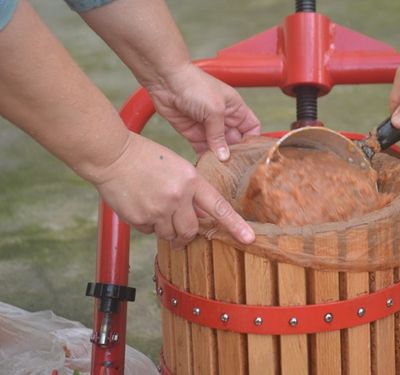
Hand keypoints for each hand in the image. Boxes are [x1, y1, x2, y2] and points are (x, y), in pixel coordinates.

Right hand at [92, 132, 254, 248]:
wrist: (112, 156)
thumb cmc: (145, 158)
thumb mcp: (177, 168)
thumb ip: (190, 192)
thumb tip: (198, 216)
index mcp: (191, 181)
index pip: (218, 207)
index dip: (235, 225)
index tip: (248, 238)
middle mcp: (178, 197)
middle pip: (190, 231)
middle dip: (187, 236)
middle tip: (181, 236)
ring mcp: (158, 209)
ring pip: (169, 234)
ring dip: (165, 229)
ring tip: (154, 209)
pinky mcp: (140, 219)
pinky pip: (150, 232)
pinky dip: (148, 224)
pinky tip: (140, 206)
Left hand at [146, 63, 260, 158]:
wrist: (166, 81)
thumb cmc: (194, 85)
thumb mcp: (214, 110)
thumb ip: (220, 135)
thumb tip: (224, 156)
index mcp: (235, 108)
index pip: (251, 128)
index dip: (253, 141)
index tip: (251, 155)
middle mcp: (224, 118)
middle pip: (236, 141)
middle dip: (235, 154)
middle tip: (235, 168)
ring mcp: (208, 127)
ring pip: (219, 147)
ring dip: (220, 158)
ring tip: (222, 170)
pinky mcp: (193, 133)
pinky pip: (202, 149)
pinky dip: (205, 157)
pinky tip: (208, 166)